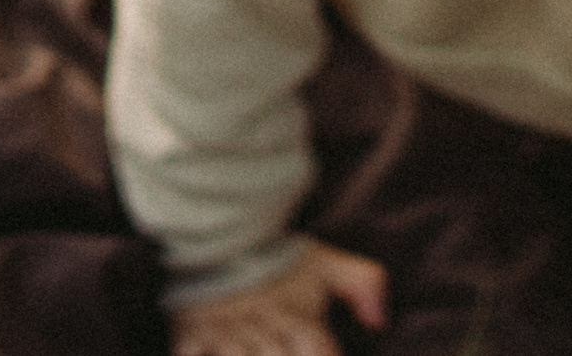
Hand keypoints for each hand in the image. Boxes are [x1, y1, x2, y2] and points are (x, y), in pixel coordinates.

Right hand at [171, 241, 387, 355]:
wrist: (217, 229)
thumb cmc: (275, 256)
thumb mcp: (325, 264)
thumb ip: (363, 285)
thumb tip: (380, 321)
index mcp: (298, 321)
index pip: (319, 352)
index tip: (321, 351)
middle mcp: (263, 333)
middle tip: (282, 348)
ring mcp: (225, 338)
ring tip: (259, 350)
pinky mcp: (191, 339)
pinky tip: (216, 353)